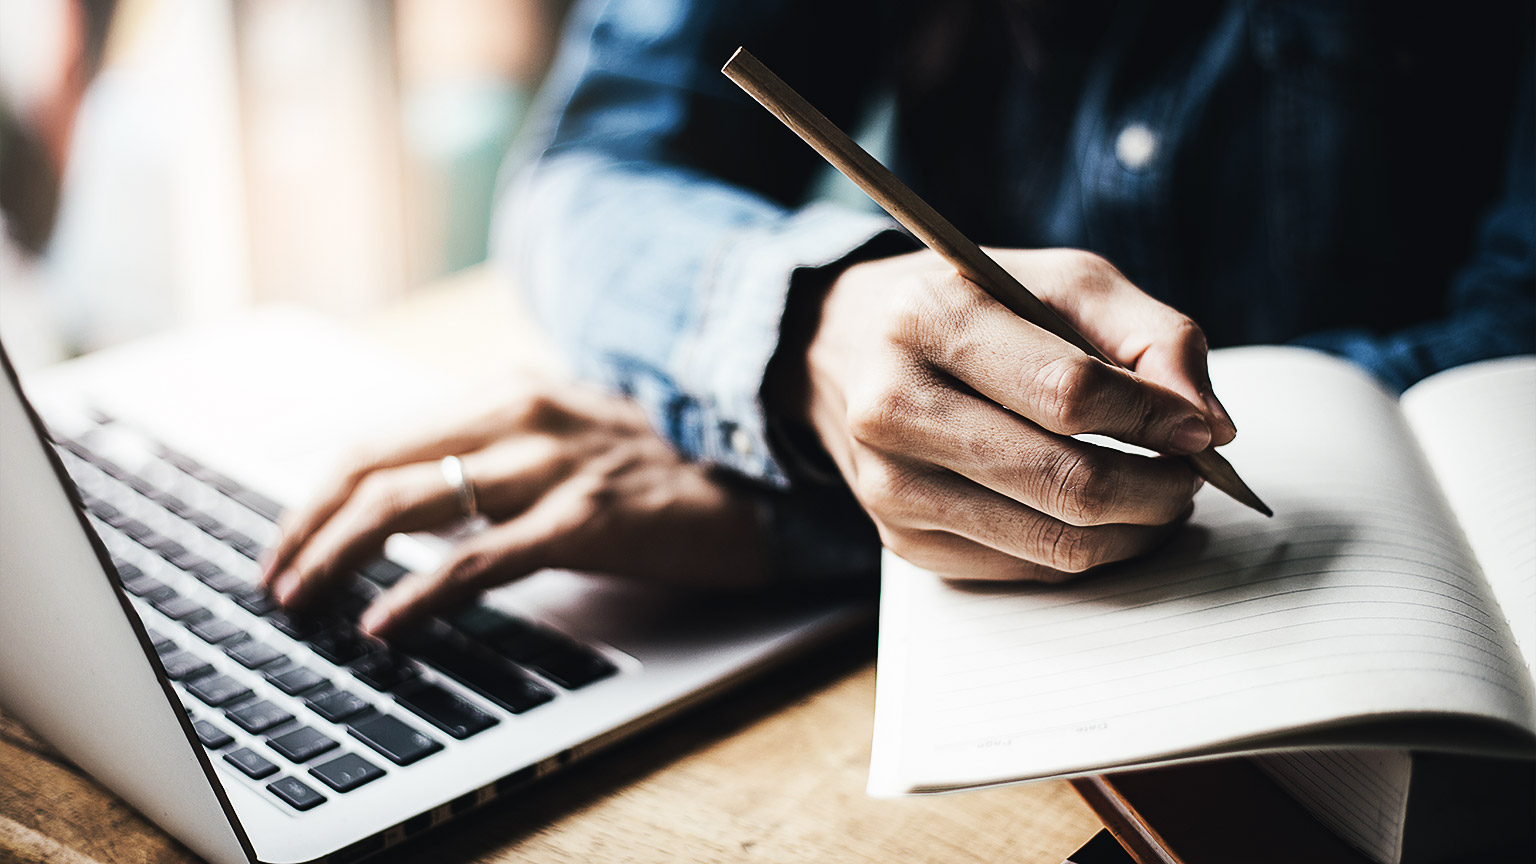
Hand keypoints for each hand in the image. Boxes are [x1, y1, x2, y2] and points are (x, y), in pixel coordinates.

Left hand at [260, 380, 769, 635]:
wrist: (761, 481)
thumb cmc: (657, 469)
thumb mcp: (563, 440)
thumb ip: (492, 456)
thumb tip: (406, 505)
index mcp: (507, 394)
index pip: (379, 440)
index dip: (317, 495)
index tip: (286, 543)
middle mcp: (521, 413)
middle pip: (376, 465)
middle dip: (307, 527)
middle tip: (275, 582)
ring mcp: (554, 463)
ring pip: (412, 502)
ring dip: (340, 557)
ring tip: (304, 601)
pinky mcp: (587, 516)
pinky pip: (479, 559)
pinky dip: (420, 593)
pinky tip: (386, 624)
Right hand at [784, 248, 1235, 581]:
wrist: (846, 349)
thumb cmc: (972, 307)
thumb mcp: (1060, 281)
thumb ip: (1150, 334)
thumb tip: (1206, 425)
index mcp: (927, 321)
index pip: (1068, 393)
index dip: (1154, 418)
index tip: (1200, 429)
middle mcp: (892, 408)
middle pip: (1066, 482)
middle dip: (1157, 488)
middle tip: (1190, 474)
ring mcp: (890, 486)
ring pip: (1055, 544)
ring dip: (1134, 529)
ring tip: (1158, 494)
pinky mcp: (901, 542)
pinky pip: (1028, 572)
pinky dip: (1086, 550)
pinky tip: (1101, 516)